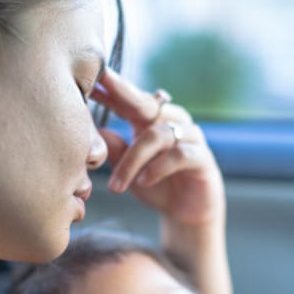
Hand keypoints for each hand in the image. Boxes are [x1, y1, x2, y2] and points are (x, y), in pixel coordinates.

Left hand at [91, 69, 223, 225]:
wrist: (186, 216)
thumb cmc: (155, 186)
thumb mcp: (129, 170)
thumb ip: (115, 150)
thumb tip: (94, 130)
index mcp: (153, 122)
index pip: (130, 100)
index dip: (111, 89)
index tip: (90, 77)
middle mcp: (173, 122)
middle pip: (147, 102)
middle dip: (122, 93)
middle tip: (100, 87)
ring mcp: (190, 138)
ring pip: (157, 135)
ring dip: (132, 160)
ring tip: (116, 185)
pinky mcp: (203, 158)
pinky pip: (179, 154)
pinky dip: (157, 168)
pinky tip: (143, 181)